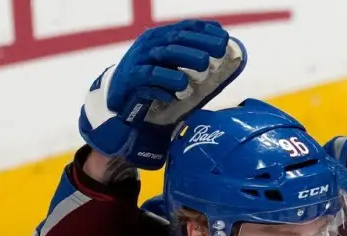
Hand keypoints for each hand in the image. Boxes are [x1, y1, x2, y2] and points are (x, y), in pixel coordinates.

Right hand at [79, 20, 245, 168]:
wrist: (121, 96)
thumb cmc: (156, 80)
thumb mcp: (175, 65)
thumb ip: (195, 56)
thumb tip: (225, 42)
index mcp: (161, 37)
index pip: (184, 28)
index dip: (204, 31)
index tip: (224, 37)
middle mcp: (149, 45)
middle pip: (175, 40)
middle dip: (199, 44)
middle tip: (219, 50)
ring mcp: (138, 61)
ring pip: (162, 56)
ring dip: (185, 60)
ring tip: (204, 66)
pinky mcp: (130, 80)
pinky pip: (148, 79)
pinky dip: (164, 86)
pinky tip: (177, 95)